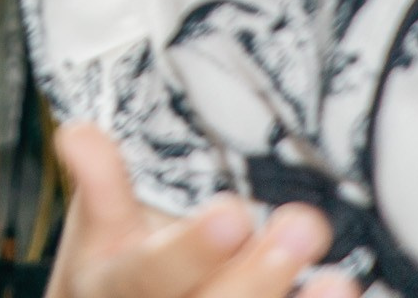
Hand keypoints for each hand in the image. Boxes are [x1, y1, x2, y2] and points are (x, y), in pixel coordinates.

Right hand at [47, 123, 356, 297]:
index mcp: (115, 286)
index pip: (150, 275)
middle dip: (257, 275)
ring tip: (339, 279)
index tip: (231, 215)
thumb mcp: (99, 224)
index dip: (191, 252)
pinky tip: (339, 294)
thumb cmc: (117, 261)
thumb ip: (101, 183)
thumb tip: (78, 134)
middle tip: (303, 226)